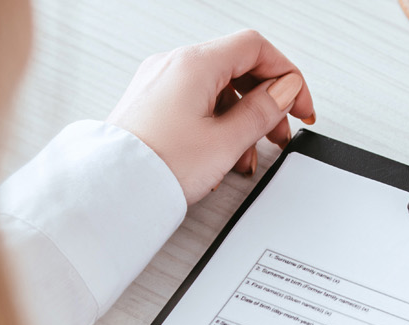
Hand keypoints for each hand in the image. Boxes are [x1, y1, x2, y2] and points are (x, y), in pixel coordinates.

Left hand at [105, 30, 316, 203]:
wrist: (109, 191)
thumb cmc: (156, 166)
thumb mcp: (225, 142)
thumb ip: (262, 111)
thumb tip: (284, 91)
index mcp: (194, 64)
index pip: (256, 48)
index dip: (286, 75)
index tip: (299, 105)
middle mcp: (174, 65)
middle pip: (238, 67)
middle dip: (266, 101)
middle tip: (280, 133)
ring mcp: (159, 82)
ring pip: (218, 88)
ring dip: (242, 118)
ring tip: (248, 154)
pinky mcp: (151, 103)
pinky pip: (196, 101)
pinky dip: (217, 122)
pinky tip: (221, 153)